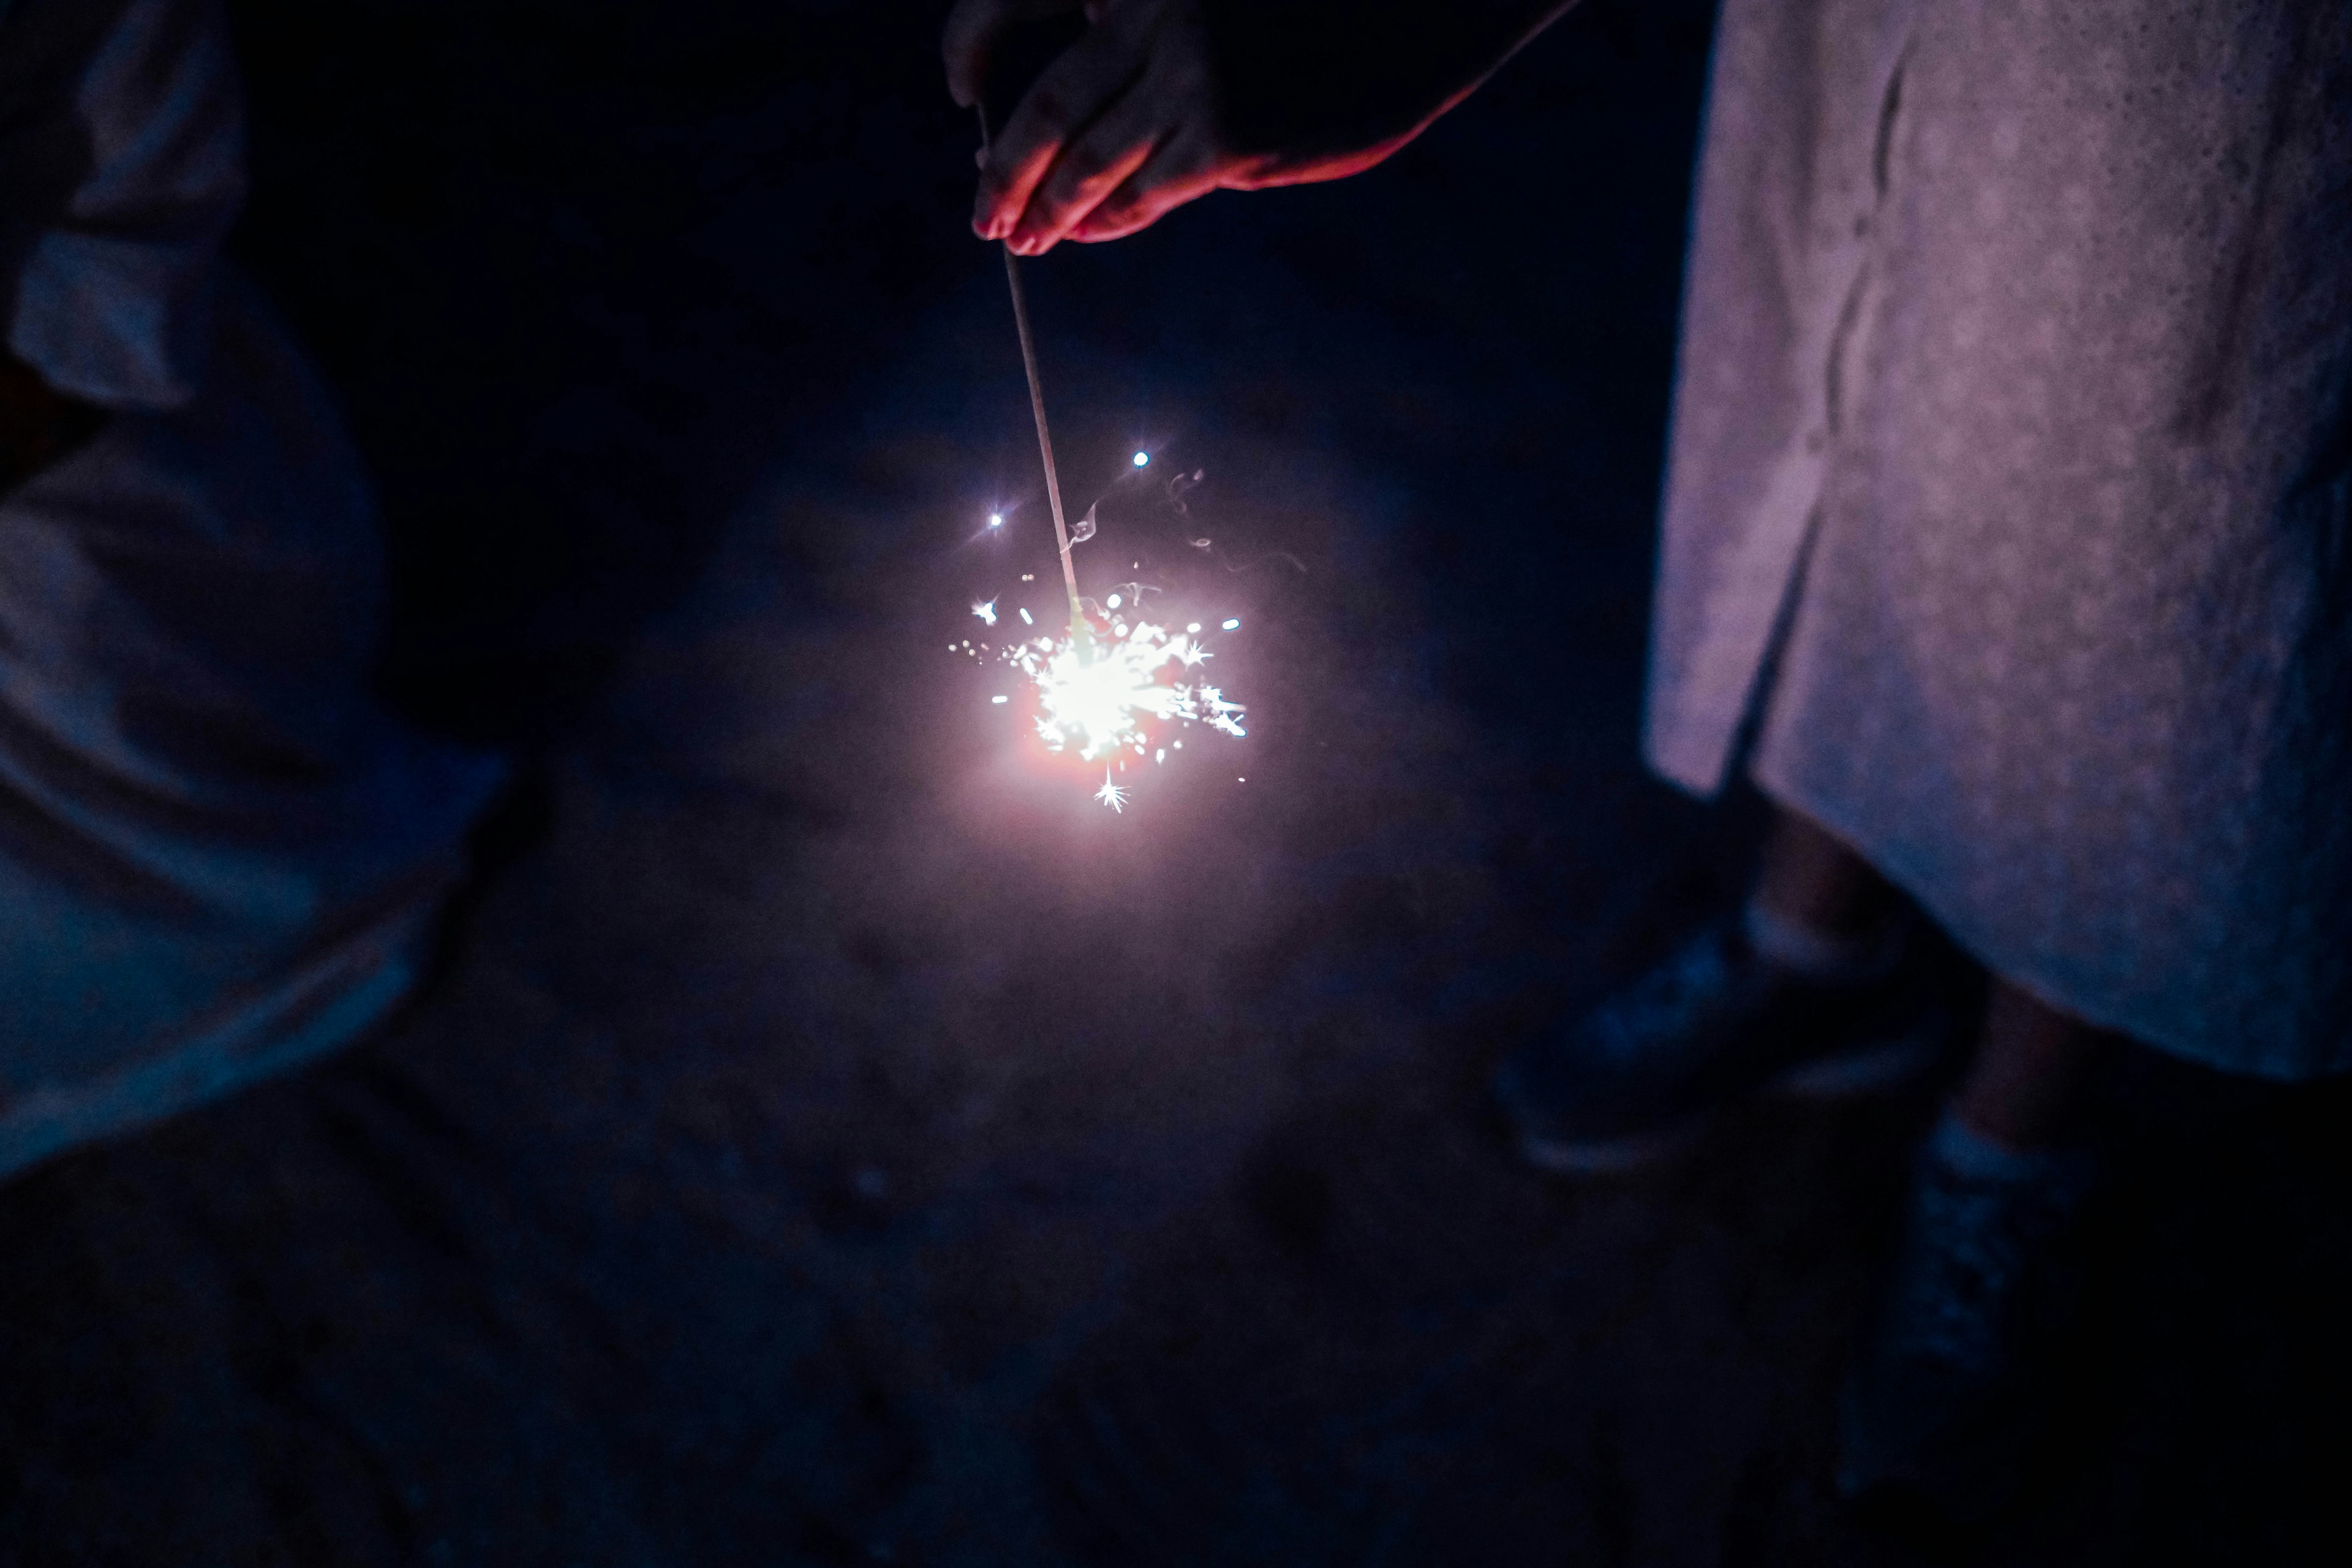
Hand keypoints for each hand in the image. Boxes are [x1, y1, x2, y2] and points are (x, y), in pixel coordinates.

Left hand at [945, 0, 1425, 254]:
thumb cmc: (1315, 7)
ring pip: (1094, 161)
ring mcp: (1192, 77)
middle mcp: (1154, 15)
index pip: (1022, 15)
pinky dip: (1112, 217)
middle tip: (985, 215)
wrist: (1418, 11)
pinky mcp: (1230, 138)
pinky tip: (1090, 231)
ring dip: (1052, 209)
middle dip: (1007, 173)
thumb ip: (1151, 37)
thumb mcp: (1214, 3)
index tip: (964, 104)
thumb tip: (1085, 97)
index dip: (977, 59)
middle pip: (1047, 107)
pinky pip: (1149, 192)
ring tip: (1026, 237)